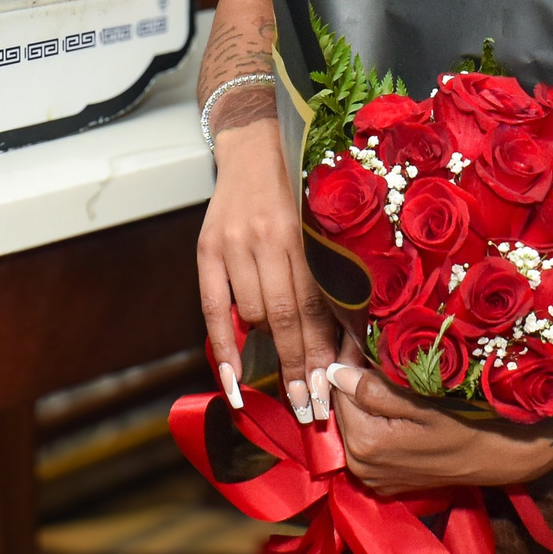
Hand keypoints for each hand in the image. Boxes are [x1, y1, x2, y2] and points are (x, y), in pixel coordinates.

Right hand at [197, 121, 343, 422]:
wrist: (254, 142)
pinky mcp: (208, 247)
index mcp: (308, 232)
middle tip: (310, 410)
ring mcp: (236, 243)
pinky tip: (233, 381)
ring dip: (272, 353)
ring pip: (256, 314)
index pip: (317, 306)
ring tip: (287, 386)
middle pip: (288, 317)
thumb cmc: (299, 189)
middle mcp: (272, 237)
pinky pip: (215, 309)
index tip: (331, 392)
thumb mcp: (321, 224)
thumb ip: (329, 275)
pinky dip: (225, 348)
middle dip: (299, 369)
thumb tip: (344, 341)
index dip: (323, 353)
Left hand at [326, 360, 552, 492]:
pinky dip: (374, 425)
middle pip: (343, 411)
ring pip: (353, 426)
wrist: (494, 458)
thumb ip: (375, 390)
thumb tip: (335, 371)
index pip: (339, 392)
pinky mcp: (380, 482)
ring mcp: (370, 477)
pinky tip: (394, 411)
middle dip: (355, 384)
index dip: (348, 364)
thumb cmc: (464, 425)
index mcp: (365, 444)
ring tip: (387, 382)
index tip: (360, 341)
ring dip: (364, 404)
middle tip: (375, 357)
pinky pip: (365, 445)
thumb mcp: (422, 403)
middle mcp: (360, 466)